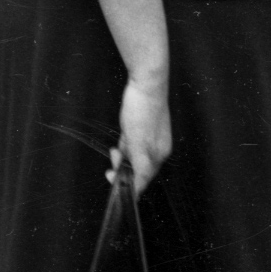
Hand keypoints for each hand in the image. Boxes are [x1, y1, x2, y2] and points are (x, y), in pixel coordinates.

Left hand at [116, 77, 172, 195]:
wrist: (146, 83)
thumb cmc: (143, 111)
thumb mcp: (138, 143)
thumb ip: (139, 167)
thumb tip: (138, 188)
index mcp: (159, 154)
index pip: (144, 179)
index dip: (129, 184)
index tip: (114, 182)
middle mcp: (158, 149)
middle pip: (140, 169)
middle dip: (124, 169)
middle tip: (110, 165)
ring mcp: (153, 138)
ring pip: (135, 157)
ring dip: (123, 157)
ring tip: (115, 150)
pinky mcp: (145, 129)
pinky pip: (134, 145)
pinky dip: (126, 146)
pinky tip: (121, 141)